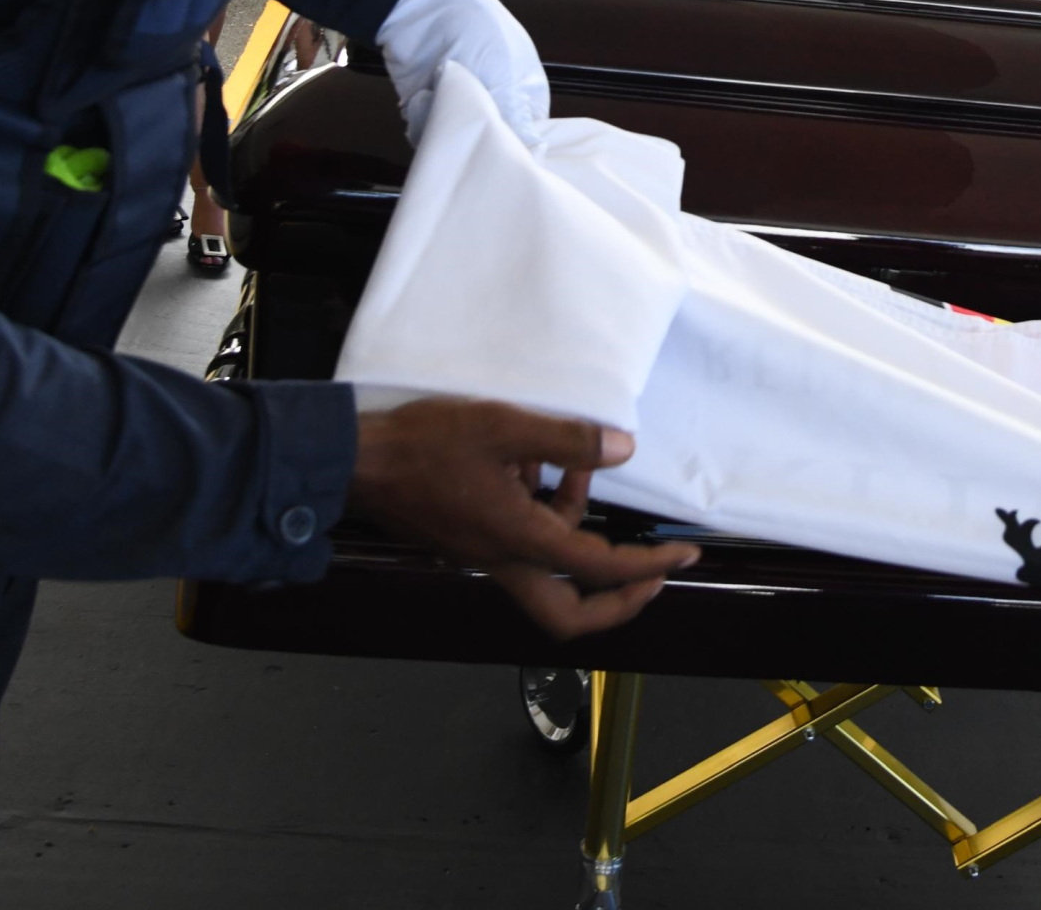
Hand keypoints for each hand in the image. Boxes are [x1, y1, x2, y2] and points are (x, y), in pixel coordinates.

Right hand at [351, 398, 697, 638]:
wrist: (357, 462)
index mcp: (520, 541)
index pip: (600, 570)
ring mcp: (483, 554)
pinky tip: (532, 461)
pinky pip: (518, 539)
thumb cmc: (423, 445)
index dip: (649, 566)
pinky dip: (540, 508)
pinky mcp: (467, 539)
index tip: (684, 556)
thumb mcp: (504, 426)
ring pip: (546, 570)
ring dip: (574, 526)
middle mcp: (504, 561)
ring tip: (578, 466)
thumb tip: (622, 448)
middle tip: (650, 571)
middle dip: (617, 600)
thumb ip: (567, 439)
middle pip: (569, 614)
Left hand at [376, 0, 548, 146]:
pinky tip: (423, 98)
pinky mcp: (429, 108)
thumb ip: (519, 117)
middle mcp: (493, 102)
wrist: (419, 7)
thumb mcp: (507, 74)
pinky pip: (429, 134)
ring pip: (457, 141)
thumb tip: (534, 152)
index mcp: (523, 92)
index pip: (527, 136)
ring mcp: (459, 105)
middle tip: (468, 122)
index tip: (502, 151)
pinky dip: (423, 121)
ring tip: (440, 99)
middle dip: (477, 138)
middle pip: (488, 142)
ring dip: (447, 127)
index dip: (516, 148)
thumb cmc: (474, 30)